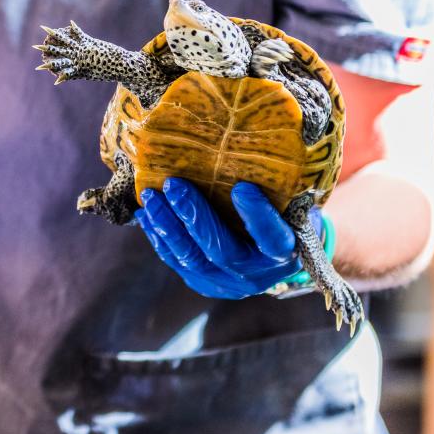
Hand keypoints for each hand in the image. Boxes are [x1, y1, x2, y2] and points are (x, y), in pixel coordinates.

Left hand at [136, 178, 313, 299]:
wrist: (273, 257)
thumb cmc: (281, 216)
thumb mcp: (287, 203)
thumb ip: (273, 189)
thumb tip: (247, 150)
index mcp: (284, 252)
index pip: (272, 238)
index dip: (257, 216)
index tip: (241, 187)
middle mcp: (256, 274)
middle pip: (221, 250)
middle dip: (194, 216)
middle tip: (173, 185)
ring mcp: (228, 284)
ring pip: (192, 260)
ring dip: (167, 226)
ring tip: (151, 197)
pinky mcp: (205, 284)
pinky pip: (178, 263)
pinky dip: (160, 238)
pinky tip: (146, 216)